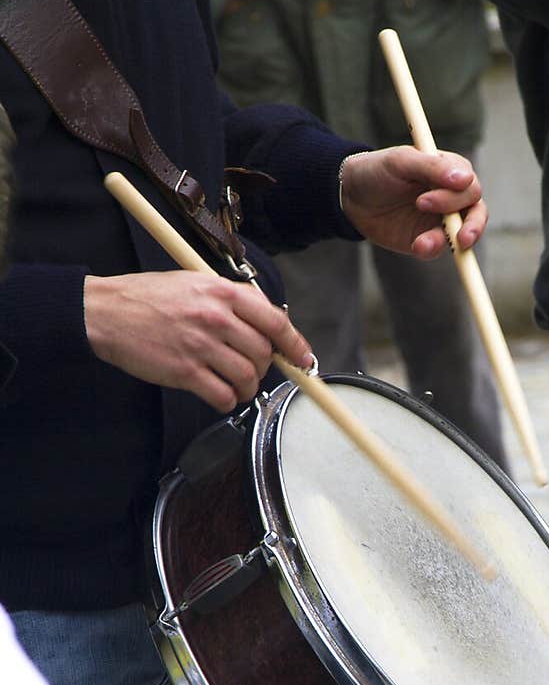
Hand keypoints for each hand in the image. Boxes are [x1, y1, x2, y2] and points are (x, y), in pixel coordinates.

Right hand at [84, 270, 312, 413]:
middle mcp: (215, 318)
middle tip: (250, 368)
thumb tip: (268, 323)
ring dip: (247, 388)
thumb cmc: (150, 298)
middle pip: (263, 353)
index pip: (275, 321)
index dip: (296, 344)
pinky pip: (223, 396)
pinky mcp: (185, 372)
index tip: (304, 359)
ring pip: (247, 378)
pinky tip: (219, 395)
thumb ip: (232, 300)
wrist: (107, 313)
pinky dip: (227, 401)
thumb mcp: (195, 282)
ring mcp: (200, 346)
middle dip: (263, 367)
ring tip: (235, 385)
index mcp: (222, 293)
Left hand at [339, 146, 486, 257]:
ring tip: (423, 244)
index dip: (457, 195)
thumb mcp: (401, 162)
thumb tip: (465, 180)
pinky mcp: (428, 240)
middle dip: (466, 222)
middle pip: (476, 212)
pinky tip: (417, 247)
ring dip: (449, 241)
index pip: (471, 186)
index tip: (427, 198)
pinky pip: (439, 249)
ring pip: (464, 235)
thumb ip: (432, 168)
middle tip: (440, 222)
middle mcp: (452, 197)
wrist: (351, 196)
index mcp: (451, 172)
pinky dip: (431, 249)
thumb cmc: (378, 170)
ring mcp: (442, 220)